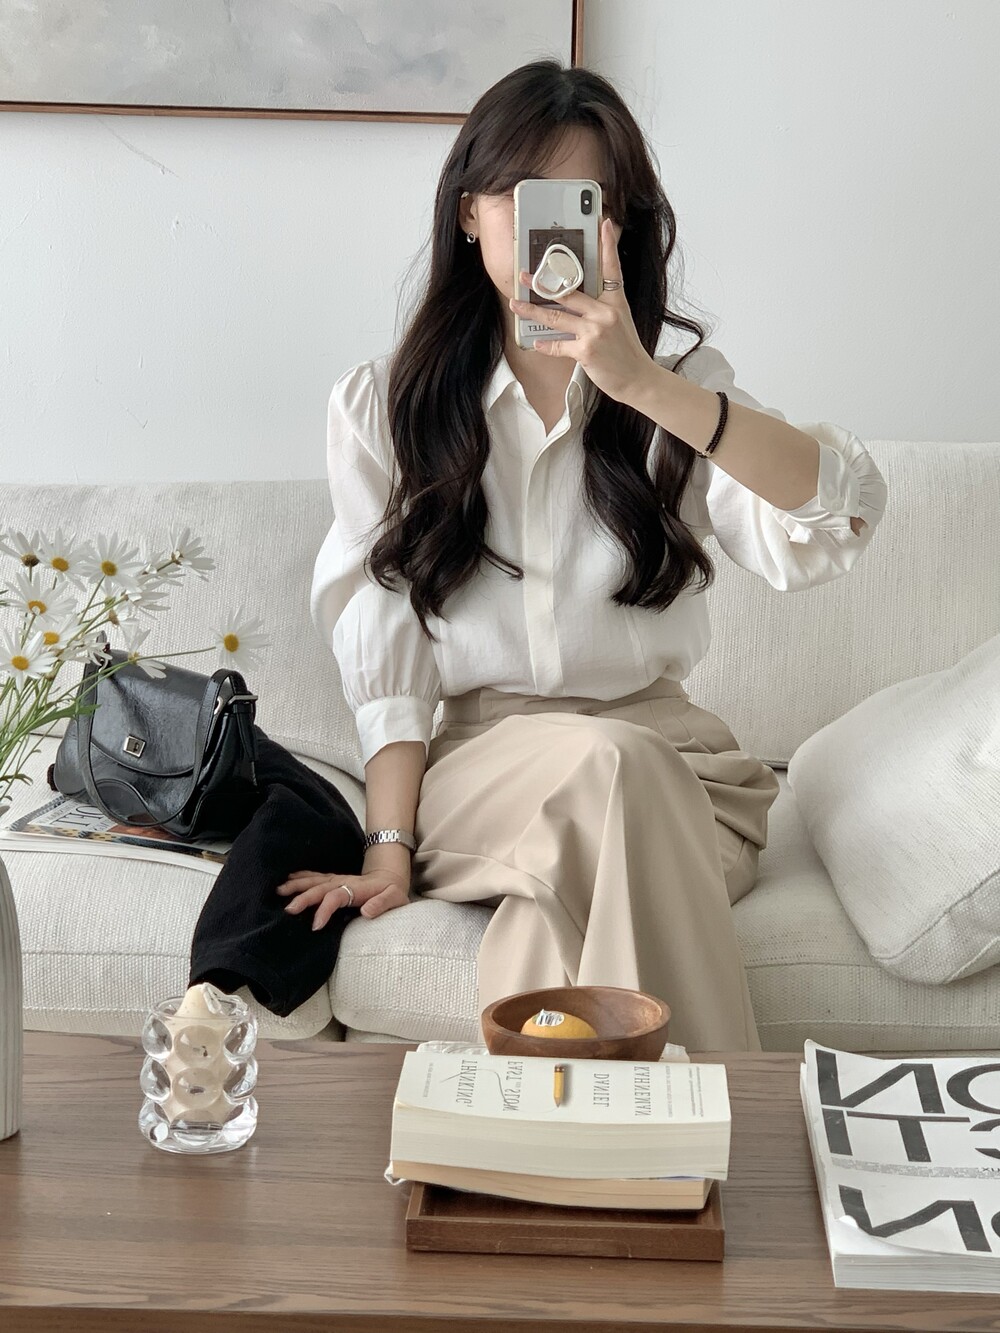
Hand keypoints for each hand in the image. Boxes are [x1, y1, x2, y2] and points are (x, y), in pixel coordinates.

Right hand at [276, 867, 409, 928]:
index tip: (315, 925)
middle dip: (303, 897)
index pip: (336, 897)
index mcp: (356, 888)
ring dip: (296, 885)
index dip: (325, 909)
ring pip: (313, 880)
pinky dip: (300, 877)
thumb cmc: (392, 891)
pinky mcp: (334, 879)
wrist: (390, 877)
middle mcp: (343, 882)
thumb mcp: (395, 898)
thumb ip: (382, 904)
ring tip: (279, 891)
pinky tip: (288, 878)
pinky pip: (314, 877)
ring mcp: (337, 879)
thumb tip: (367, 911)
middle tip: (288, 909)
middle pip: (319, 888)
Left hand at [509, 217, 654, 404]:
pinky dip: (546, 345)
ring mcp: (595, 331)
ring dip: (533, 311)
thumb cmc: (626, 352)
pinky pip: (558, 345)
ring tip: (516, 305)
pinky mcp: (585, 351)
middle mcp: (605, 312)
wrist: (638, 379)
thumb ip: (602, 308)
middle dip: (543, 283)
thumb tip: (578, 300)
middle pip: (569, 292)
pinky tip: (536, 342)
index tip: (604, 223)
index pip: (612, 267)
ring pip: (557, 317)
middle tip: (524, 275)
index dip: (608, 244)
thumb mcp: (621, 321)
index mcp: (616, 302)